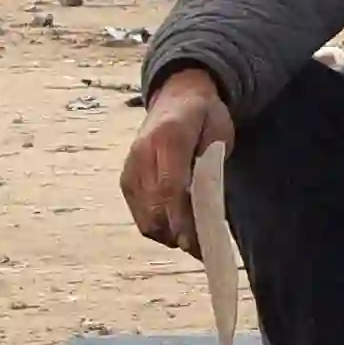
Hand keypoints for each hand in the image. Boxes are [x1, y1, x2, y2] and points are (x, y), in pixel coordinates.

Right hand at [123, 69, 233, 251]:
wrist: (177, 95)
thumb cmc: (204, 115)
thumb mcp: (218, 132)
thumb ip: (211, 167)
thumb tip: (206, 206)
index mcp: (167, 138)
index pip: (170, 188)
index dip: (181, 220)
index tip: (195, 243)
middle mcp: (142, 154)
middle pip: (154, 208)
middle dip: (177, 234)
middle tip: (202, 249)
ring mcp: (130, 167)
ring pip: (144, 217)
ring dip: (168, 234)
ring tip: (192, 239)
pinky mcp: (126, 179)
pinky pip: (138, 214)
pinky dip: (157, 227)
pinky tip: (176, 228)